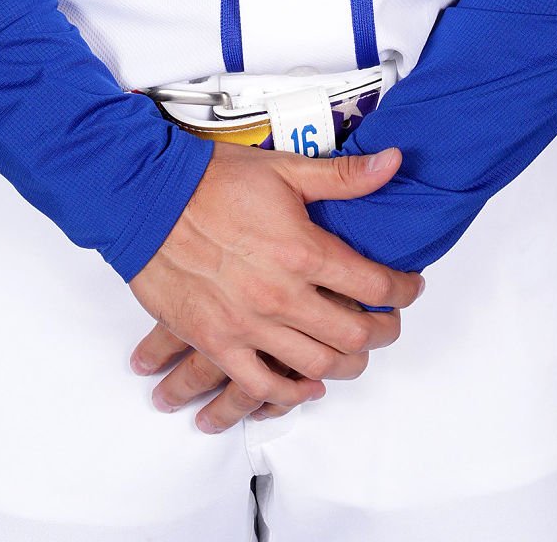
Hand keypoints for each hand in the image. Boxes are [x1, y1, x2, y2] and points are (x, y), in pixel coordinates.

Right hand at [127, 142, 421, 417]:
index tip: (407, 288)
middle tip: (386, 323)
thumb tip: (392, 163)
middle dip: (383, 332)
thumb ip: (343, 176)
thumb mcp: (284, 169)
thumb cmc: (212, 182)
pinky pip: (262, 385)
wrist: (149, 199)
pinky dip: (291, 393)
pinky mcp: (217, 342)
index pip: (375, 285)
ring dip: (345, 364)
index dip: (402, 290)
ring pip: (317, 366)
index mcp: (303, 250)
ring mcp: (249, 325)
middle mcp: (281, 295)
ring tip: (351, 350)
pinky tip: (305, 384)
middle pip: (355, 334)